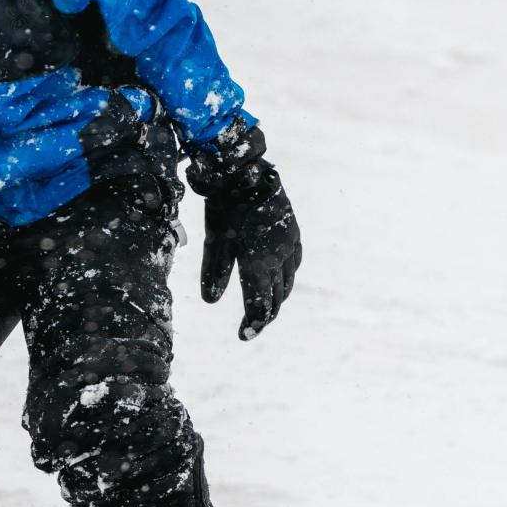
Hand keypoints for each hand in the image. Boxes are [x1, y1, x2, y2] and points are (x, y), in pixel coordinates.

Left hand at [186, 121, 301, 340]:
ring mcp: (290, 243)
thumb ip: (214, 271)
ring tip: (266, 308)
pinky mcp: (292, 232)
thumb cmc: (226, 205)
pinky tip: (280, 278)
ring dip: (277, 298)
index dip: (253, 324)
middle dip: (265, 315)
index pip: (261, 305)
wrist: (247, 170)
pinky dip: (286, 278)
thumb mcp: (214, 240)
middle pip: (277, 298)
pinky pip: (294, 263)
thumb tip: (211, 301)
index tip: (244, 336)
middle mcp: (280, 256)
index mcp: (260, 262)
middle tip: (252, 326)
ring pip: (288, 282)